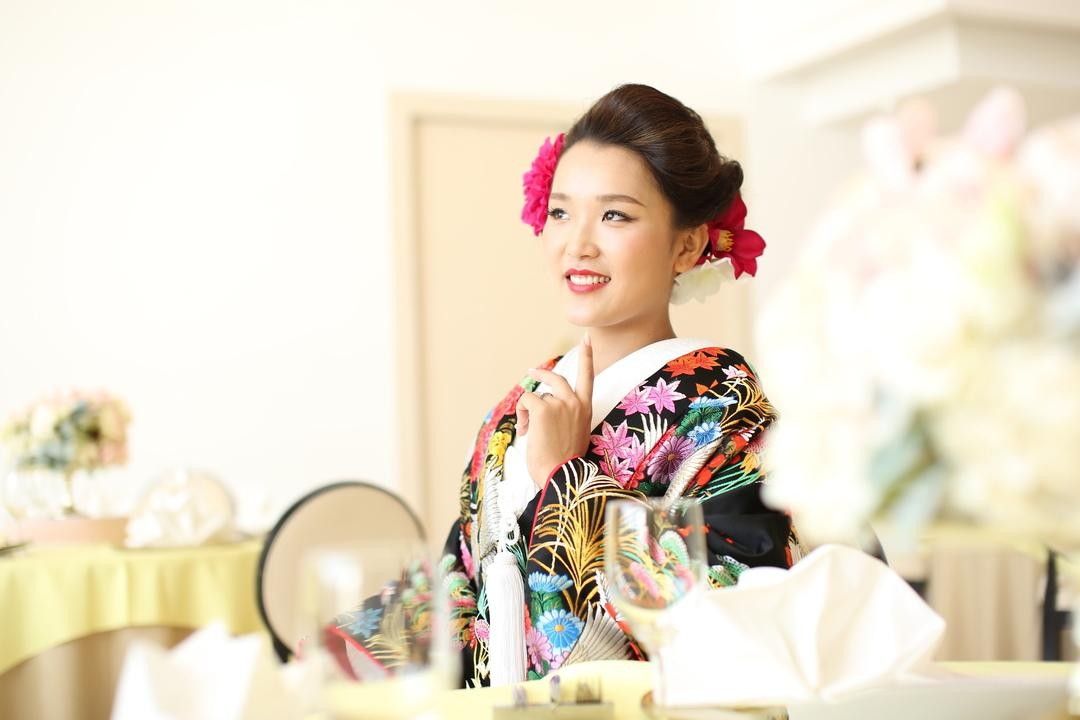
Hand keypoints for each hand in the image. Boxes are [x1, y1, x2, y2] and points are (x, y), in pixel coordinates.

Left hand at [516, 334, 594, 488]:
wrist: (560, 475)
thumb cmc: (564, 462)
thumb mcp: (573, 434)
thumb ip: (566, 416)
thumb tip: (547, 406)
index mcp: (586, 409)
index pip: (588, 376)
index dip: (586, 356)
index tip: (586, 338)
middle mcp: (576, 403)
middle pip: (556, 378)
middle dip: (542, 375)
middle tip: (531, 374)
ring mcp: (560, 404)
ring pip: (536, 397)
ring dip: (528, 412)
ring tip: (530, 432)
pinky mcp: (544, 409)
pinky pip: (526, 401)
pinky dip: (521, 415)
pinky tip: (526, 431)